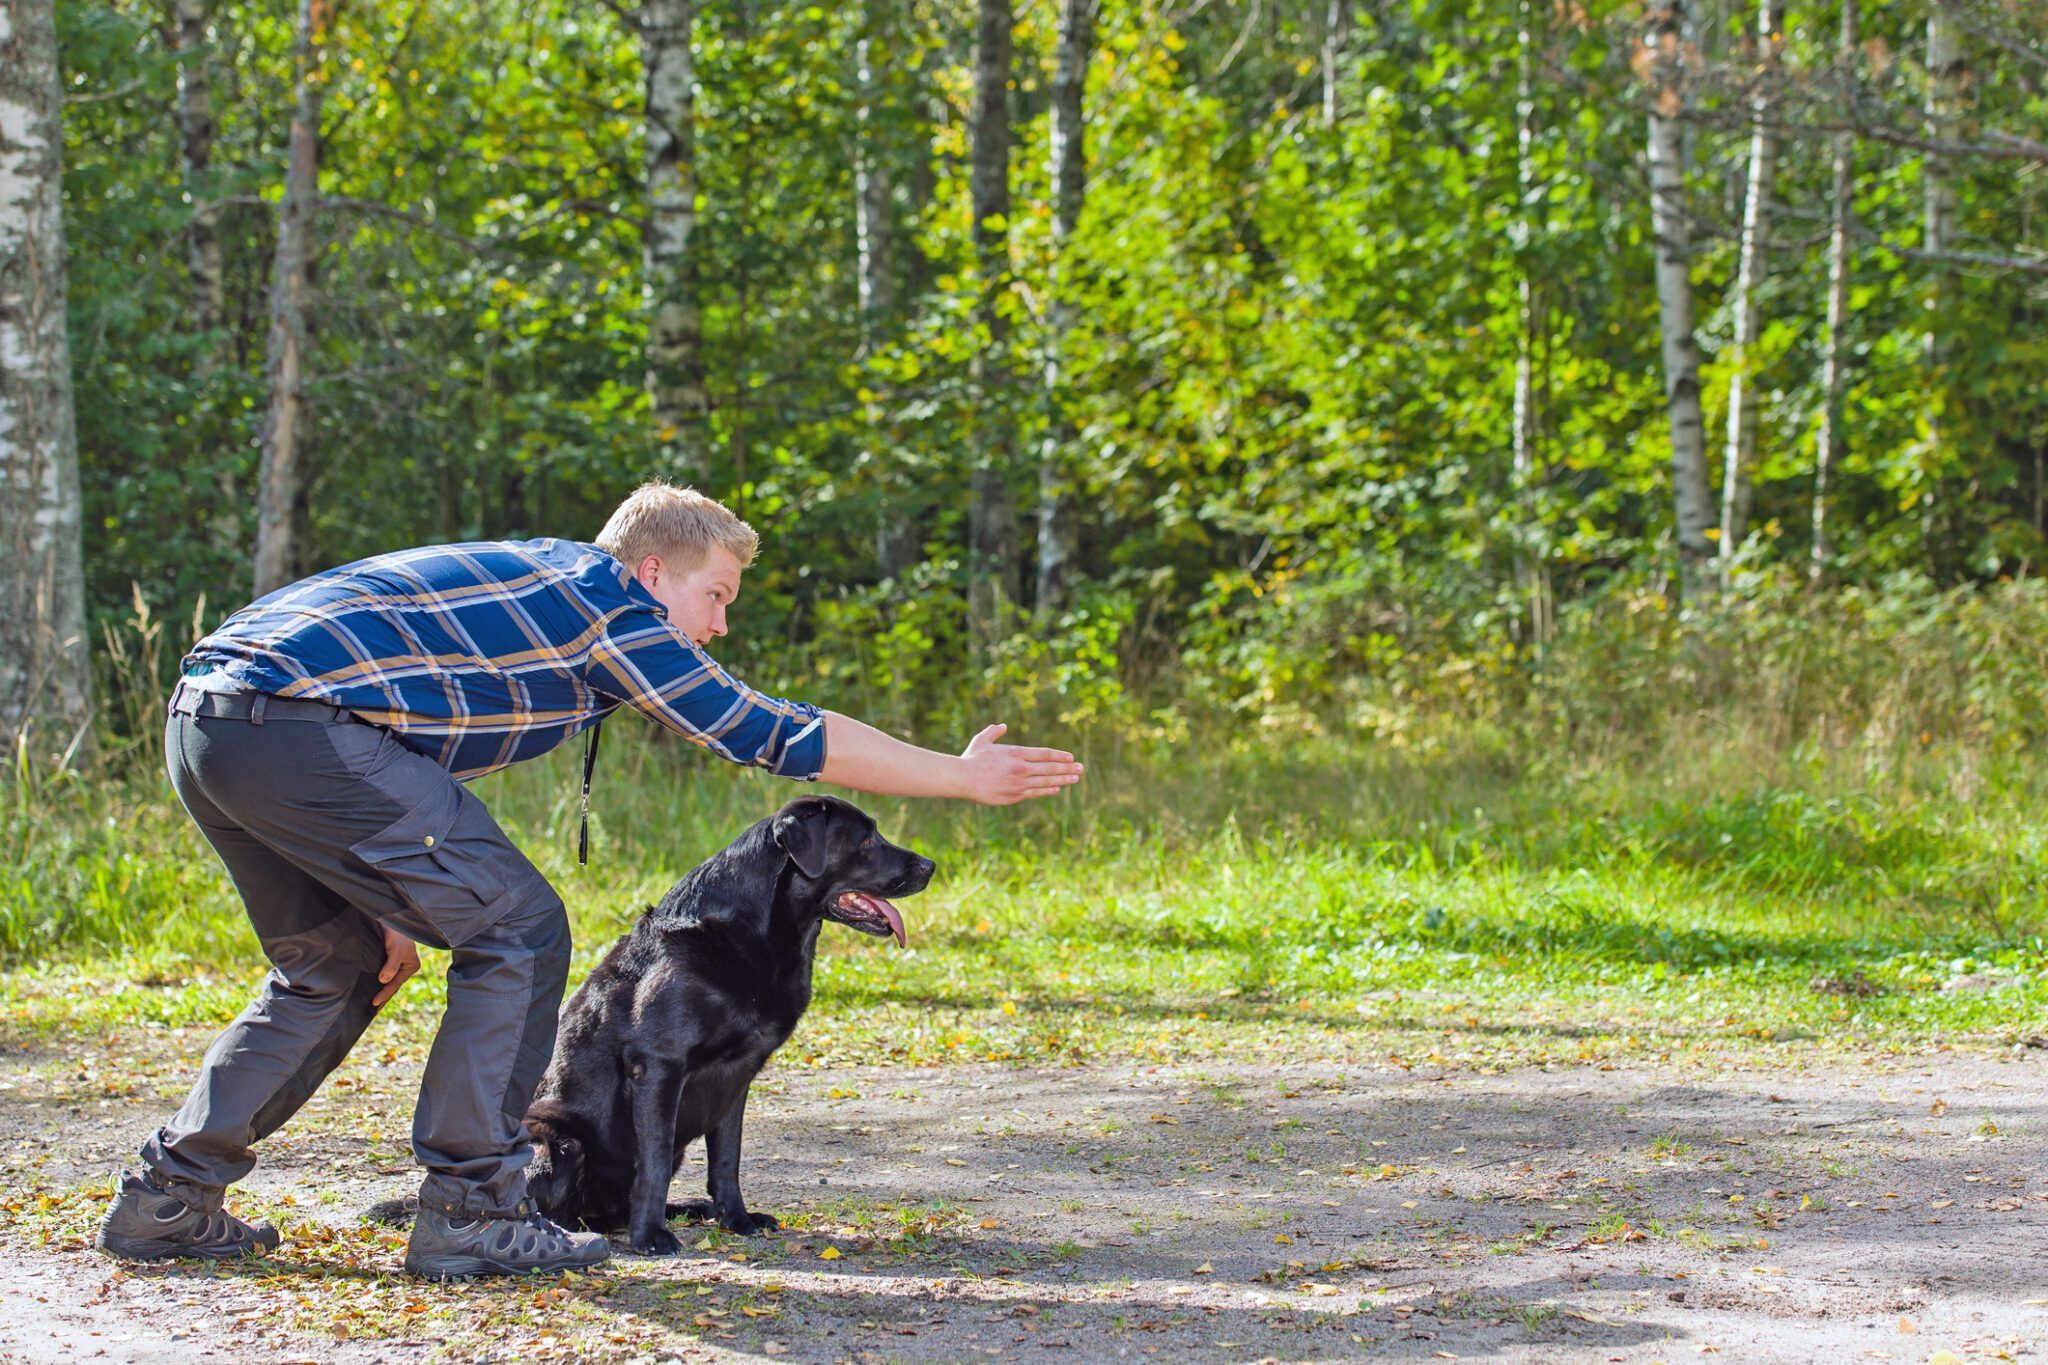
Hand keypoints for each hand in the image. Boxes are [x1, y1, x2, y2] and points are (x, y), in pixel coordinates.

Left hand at [372, 923, 419, 1007]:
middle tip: (372, 1012)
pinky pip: (383, 974)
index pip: (395, 984)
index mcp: (411, 966)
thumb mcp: (395, 949)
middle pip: (392, 986)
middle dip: (383, 997)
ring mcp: (396, 964)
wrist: (391, 917)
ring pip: (387, 981)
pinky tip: (370, 988)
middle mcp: (405, 967)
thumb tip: (383, 981)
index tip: (374, 1003)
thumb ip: (390, 965)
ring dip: (380, 991)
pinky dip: (377, 982)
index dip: (384, 994)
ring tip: (371, 1005)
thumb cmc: (397, 932)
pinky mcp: (387, 960)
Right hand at [959, 723, 1084, 805]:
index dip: (1059, 755)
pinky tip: (1057, 789)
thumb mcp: (982, 740)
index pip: (1044, 754)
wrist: (962, 779)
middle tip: (1081, 768)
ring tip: (1076, 778)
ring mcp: (1019, 784)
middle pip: (1050, 768)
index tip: (1070, 757)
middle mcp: (1021, 768)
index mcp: (1016, 753)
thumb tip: (1002, 725)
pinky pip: (1035, 793)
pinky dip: (1047, 790)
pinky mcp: (1014, 796)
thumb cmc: (971, 759)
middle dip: (1068, 768)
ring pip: (1046, 781)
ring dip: (1063, 780)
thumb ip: (994, 731)